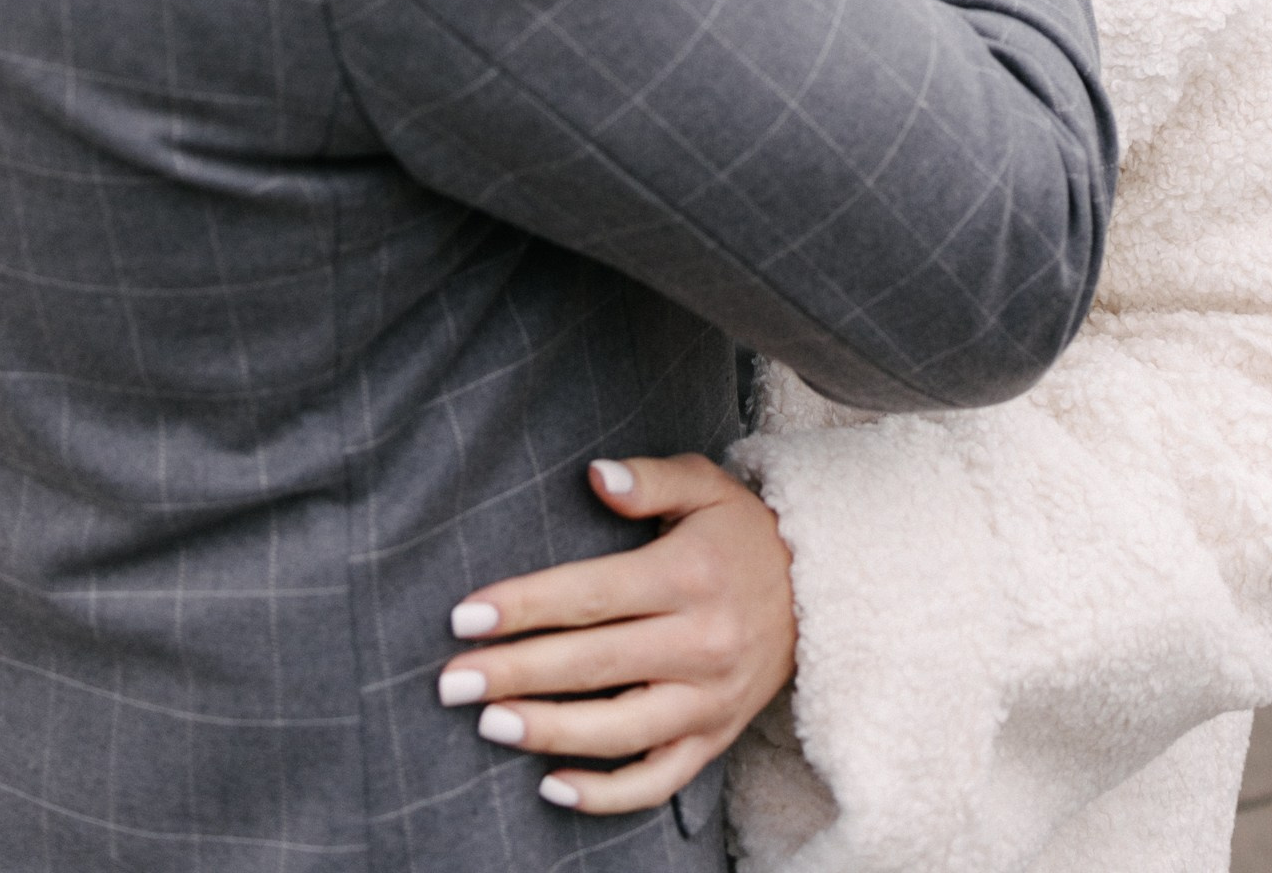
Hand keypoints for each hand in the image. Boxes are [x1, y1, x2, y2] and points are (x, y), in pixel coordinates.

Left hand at [437, 453, 794, 816]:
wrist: (821, 593)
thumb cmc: (743, 533)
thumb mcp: (707, 485)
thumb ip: (649, 480)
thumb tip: (596, 476)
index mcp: (689, 576)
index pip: (592, 595)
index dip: (524, 605)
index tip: (465, 615)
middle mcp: (700, 643)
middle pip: (593, 664)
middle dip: (514, 672)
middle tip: (451, 680)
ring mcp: (709, 700)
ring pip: (619, 730)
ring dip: (548, 731)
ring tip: (490, 724)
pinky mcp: (715, 738)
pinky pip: (658, 781)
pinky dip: (606, 794)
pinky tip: (551, 784)